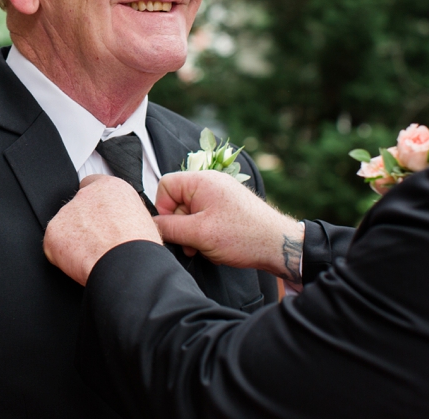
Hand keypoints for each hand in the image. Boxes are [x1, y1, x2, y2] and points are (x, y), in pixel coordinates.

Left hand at [44, 175, 162, 285]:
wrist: (128, 267)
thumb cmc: (140, 249)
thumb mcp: (144, 219)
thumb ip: (124, 212)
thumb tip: (122, 222)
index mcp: (111, 187)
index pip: (93, 186)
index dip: (95, 207)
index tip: (98, 220)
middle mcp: (87, 195)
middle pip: (78, 208)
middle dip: (83, 224)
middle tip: (97, 244)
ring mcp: (67, 212)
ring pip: (65, 227)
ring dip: (73, 240)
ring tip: (93, 257)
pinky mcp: (53, 232)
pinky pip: (53, 246)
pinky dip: (62, 257)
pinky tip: (81, 264)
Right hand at [153, 171, 304, 282]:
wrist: (279, 245)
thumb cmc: (242, 236)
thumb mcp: (199, 233)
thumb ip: (169, 227)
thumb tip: (150, 224)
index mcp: (202, 180)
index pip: (165, 185)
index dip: (163, 208)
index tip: (174, 229)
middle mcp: (211, 182)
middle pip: (177, 200)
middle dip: (180, 224)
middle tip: (191, 245)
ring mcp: (220, 194)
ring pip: (190, 212)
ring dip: (192, 232)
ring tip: (203, 247)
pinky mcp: (228, 207)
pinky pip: (204, 217)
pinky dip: (204, 232)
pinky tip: (214, 246)